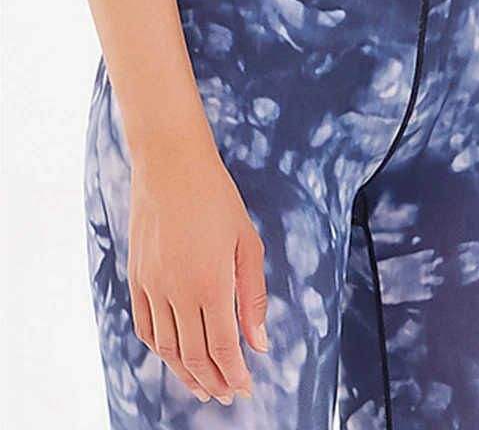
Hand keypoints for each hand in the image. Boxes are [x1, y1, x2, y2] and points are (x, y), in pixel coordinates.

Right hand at [127, 140, 267, 403]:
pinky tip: (173, 355)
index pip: (222, 347)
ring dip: (185, 373)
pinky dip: (160, 349)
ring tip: (204, 386)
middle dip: (213, 381)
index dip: (235, 373)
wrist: (171, 166)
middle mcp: (177, 291)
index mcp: (211, 283)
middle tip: (228, 395)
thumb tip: (259, 343)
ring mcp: (152, 285)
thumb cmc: (218, 199)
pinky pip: (146, 326)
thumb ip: (253, 296)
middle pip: (193, 355)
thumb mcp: (247, 243)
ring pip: (166, 348)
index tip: (246, 388)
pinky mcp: (136, 277)